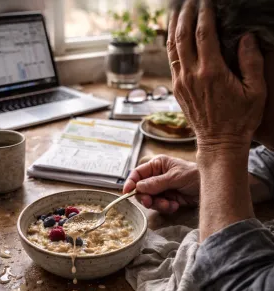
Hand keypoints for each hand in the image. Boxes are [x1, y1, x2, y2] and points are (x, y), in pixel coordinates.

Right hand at [123, 155, 198, 213]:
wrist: (211, 187)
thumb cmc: (195, 175)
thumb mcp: (175, 177)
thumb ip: (156, 183)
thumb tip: (138, 187)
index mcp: (157, 165)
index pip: (138, 173)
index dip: (131, 182)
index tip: (127, 192)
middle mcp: (157, 176)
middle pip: (141, 189)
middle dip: (146, 197)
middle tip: (150, 202)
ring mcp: (162, 189)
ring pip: (150, 199)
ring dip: (158, 204)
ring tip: (169, 204)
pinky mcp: (168, 199)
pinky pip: (160, 206)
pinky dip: (166, 208)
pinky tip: (176, 205)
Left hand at [167, 0, 266, 150]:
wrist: (218, 142)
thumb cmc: (239, 119)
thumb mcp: (255, 91)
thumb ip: (252, 62)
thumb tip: (246, 37)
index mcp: (211, 72)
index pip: (204, 34)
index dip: (204, 14)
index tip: (205, 2)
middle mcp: (191, 75)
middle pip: (183, 37)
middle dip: (185, 16)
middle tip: (188, 2)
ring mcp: (181, 83)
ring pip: (172, 49)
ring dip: (173, 28)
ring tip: (176, 13)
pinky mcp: (177, 90)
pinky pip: (171, 63)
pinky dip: (171, 46)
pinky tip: (174, 38)